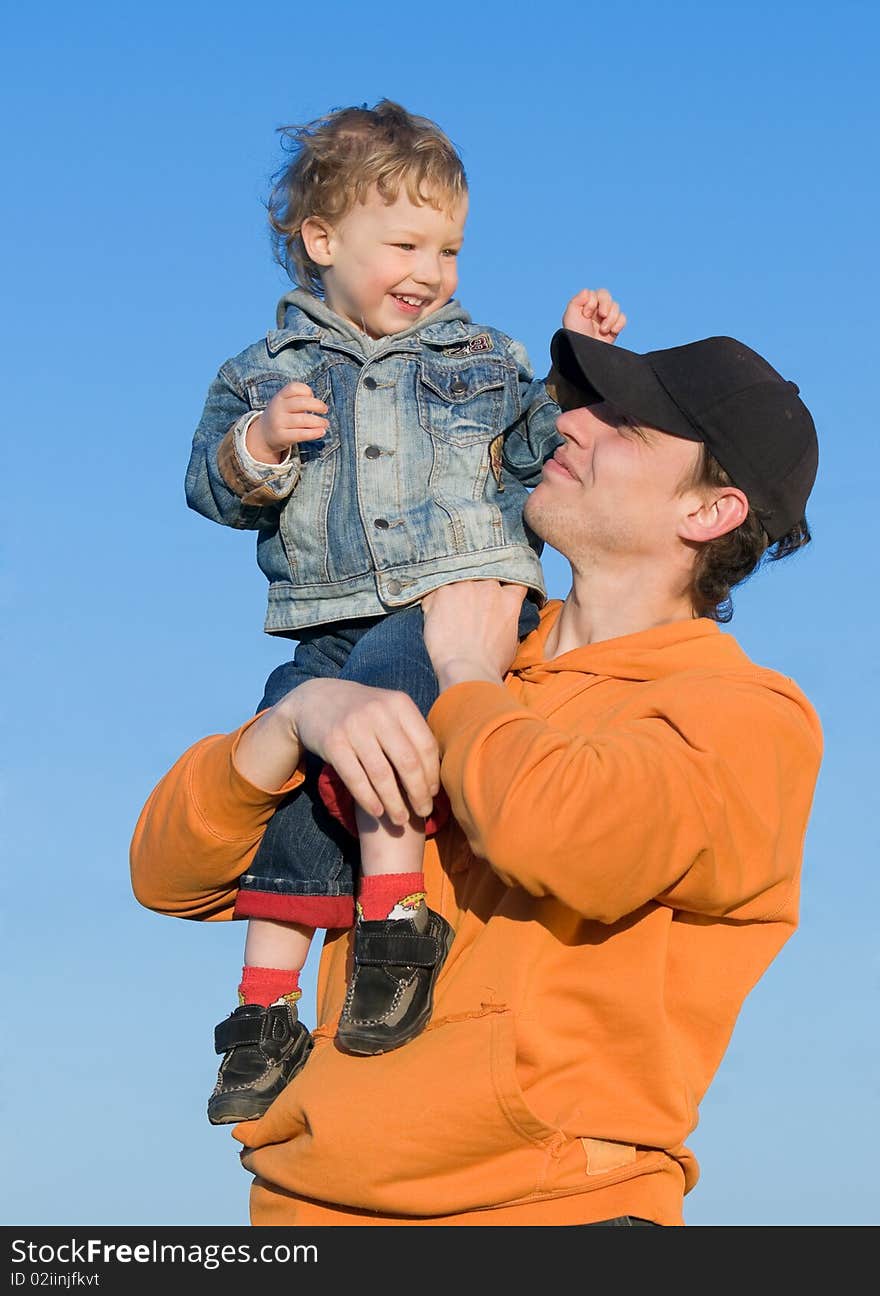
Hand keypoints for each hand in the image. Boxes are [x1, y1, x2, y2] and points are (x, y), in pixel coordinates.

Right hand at [246, 382, 328, 463]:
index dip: (307, 390)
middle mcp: (278, 408)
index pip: (294, 388)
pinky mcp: (282, 436)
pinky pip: (301, 434)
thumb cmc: (282, 416)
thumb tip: (320, 406)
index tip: (312, 397)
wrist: (264, 434)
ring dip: (318, 421)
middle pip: (302, 402)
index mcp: (280, 396)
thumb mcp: (285, 403)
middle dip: (317, 405)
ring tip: (325, 423)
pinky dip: (314, 433)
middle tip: (325, 410)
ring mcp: (279, 422)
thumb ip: (300, 399)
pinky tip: (321, 432)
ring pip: (303, 420)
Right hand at [285, 679, 439, 825]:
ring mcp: (354, 727)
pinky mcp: (333, 743)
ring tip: (401, 820)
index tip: (434, 794)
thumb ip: (411, 732)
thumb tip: (438, 771)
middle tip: (424, 812)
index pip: (425, 745)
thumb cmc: (364, 711)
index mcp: (399, 704)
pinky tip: (378, 812)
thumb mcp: (389, 709)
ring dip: (395, 803)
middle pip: (408, 763)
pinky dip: (369, 799)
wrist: (317, 699)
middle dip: (419, 793)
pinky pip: (356, 779)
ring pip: (382, 775)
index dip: (432, 774)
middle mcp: (379, 713)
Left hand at [422, 581, 524, 690]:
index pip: (512, 582)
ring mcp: (465, 587)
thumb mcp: (511, 641)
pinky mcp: (442, 593)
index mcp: (509, 600)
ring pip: (458, 583)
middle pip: (483, 580)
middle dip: (477, 592)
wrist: (467, 670)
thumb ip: (508, 621)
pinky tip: (434, 618)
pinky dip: (433, 603)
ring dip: (454, 595)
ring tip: (448, 616)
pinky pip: (434, 592)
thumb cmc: (490, 664)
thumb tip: (501, 620)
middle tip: (469, 611)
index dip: (505, 588)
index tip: (497, 597)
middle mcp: (489, 587)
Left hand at [562, 288, 626, 343]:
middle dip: (606, 305)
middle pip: (606, 295)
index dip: (592, 302)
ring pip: (616, 306)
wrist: (584, 352)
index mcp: (585, 305)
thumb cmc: (574, 335)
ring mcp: (606, 318)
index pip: (595, 293)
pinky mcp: (614, 327)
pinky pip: (623, 318)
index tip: (586, 315)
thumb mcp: (570, 316)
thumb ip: (577, 300)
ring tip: (603, 330)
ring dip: (611, 318)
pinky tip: (611, 331)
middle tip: (602, 315)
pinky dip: (619, 323)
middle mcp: (596, 309)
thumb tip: (587, 291)